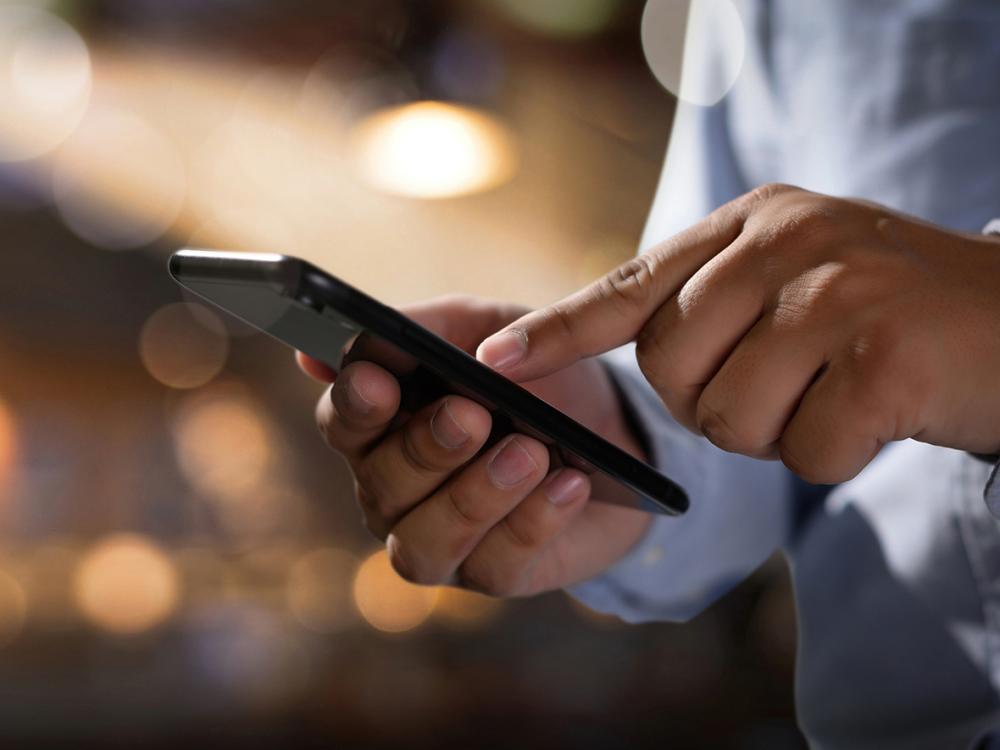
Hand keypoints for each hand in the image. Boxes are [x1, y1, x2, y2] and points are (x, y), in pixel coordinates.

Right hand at [299, 295, 652, 595]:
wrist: (614, 426)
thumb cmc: (533, 373)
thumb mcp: (487, 330)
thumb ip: (419, 332)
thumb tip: (317, 358)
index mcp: (382, 425)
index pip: (341, 422)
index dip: (354, 406)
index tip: (380, 383)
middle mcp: (395, 491)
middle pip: (382, 484)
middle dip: (426, 449)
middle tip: (473, 415)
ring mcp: (440, 540)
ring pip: (425, 542)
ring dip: (475, 496)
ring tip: (531, 453)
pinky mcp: (493, 574)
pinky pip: (496, 565)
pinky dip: (534, 523)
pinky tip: (570, 484)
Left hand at [478, 184, 999, 483]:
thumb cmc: (888, 312)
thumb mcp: (795, 276)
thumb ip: (711, 299)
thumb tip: (626, 348)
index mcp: (753, 220)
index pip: (632, 284)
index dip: (559, 331)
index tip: (494, 364)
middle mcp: (787, 241)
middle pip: (670, 370)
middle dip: (715, 401)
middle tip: (786, 380)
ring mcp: (838, 293)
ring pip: (728, 419)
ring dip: (776, 430)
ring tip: (834, 389)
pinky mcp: (885, 358)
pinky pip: (804, 451)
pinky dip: (834, 453)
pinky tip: (878, 412)